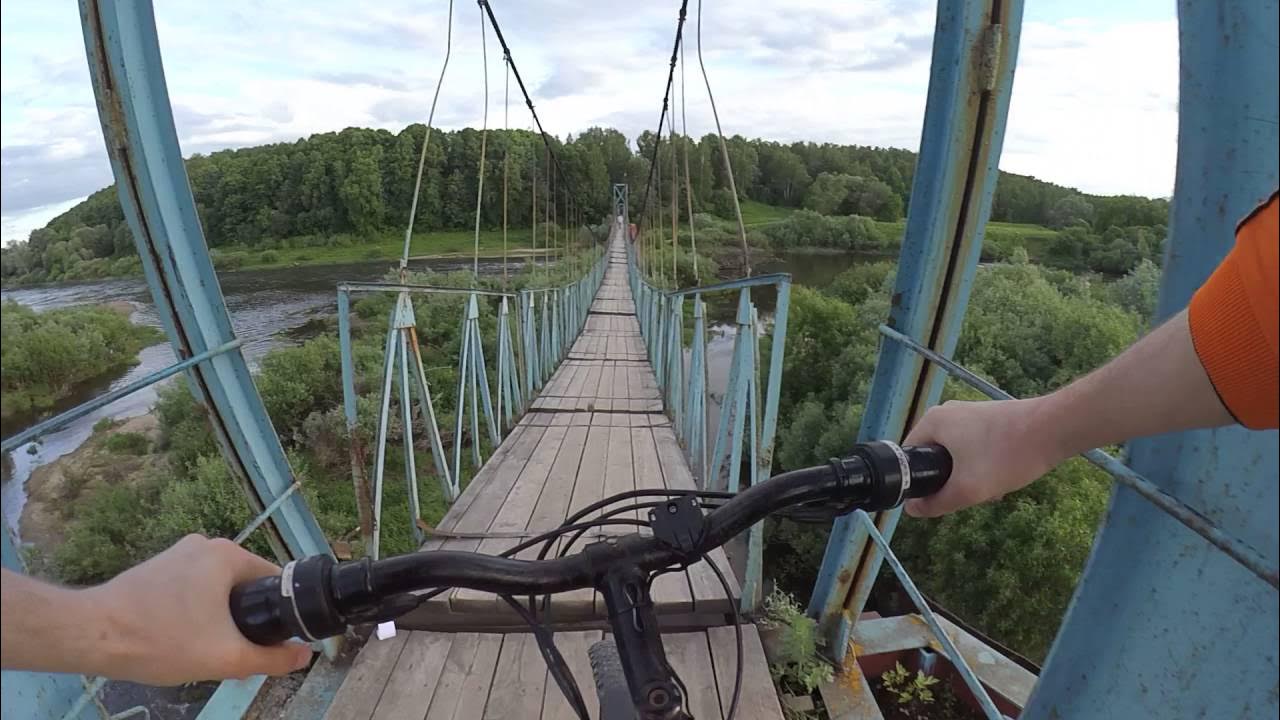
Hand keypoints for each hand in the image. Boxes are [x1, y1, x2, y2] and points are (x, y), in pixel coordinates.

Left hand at [88, 534, 313, 684]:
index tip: (266, 641)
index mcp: (227, 554)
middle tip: (233, 651)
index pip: (273, 581)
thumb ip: (272, 659)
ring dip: (218, 618)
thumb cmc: (162, 640)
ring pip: (216, 590)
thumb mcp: (225, 658)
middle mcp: (205, 545)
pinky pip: (191, 590)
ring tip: (204, 649)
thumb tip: (304, 655)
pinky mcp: (155, 568)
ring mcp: (177, 554)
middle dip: (244, 620)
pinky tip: (180, 638)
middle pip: (243, 586)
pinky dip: (194, 612)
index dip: (277, 614)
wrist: (92, 636)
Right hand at [903, 398, 1064, 517]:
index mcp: (932, 421)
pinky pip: (975, 447)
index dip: (918, 482)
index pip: (909, 457)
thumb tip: (912, 510)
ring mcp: (970, 413)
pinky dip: (984, 464)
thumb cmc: (1005, 456)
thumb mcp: (967, 489)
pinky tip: (1003, 476)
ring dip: (970, 476)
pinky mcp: (991, 418)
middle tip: (969, 494)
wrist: (1053, 429)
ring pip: (958, 455)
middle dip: (950, 481)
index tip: (938, 498)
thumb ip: (936, 503)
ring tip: (991, 488)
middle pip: (934, 457)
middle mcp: (947, 412)